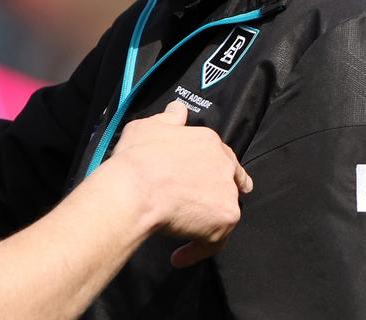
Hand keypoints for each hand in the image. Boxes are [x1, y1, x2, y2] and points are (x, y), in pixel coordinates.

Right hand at [105, 101, 251, 266]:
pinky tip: (178, 257)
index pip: (220, 155)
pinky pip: (213, 242)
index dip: (211, 168)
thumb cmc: (138, 156)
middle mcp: (224, 165)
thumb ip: (168, 118)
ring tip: (184, 232)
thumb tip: (179, 109)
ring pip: (223, 212)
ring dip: (206, 222)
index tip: (201, 179)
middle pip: (230, 182)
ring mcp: (227, 194)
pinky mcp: (224, 221)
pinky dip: (196, 250)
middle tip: (197, 208)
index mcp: (208, 141)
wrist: (136, 188)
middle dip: (216, 194)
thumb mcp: (149, 126)